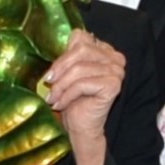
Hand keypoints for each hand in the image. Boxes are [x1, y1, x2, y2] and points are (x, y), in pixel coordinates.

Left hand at [42, 29, 123, 162]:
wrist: (80, 127)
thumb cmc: (72, 101)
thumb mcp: (67, 73)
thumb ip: (66, 56)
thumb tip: (51, 45)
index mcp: (104, 50)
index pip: (80, 37)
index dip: (62, 55)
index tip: (50, 74)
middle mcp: (115, 58)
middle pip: (80, 50)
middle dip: (60, 69)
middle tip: (47, 84)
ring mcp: (116, 71)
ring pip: (79, 69)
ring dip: (61, 86)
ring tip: (51, 98)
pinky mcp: (113, 85)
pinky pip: (83, 84)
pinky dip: (67, 95)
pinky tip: (60, 104)